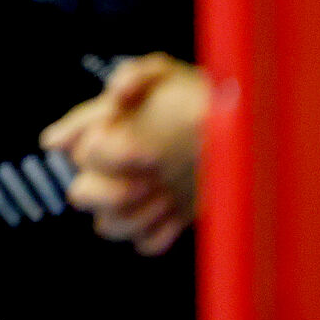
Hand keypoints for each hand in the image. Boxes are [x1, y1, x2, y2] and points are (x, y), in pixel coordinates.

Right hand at [41, 53, 208, 255]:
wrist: (238, 128)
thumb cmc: (197, 94)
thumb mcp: (165, 75)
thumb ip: (135, 75)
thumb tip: (114, 94)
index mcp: (104, 131)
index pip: (83, 152)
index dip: (108, 156)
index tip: (144, 151)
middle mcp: (112, 168)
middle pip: (81, 196)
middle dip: (109, 193)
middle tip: (145, 183)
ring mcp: (135, 197)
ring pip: (107, 226)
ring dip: (135, 216)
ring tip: (166, 197)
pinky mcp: (161, 220)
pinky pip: (144, 244)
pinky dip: (157, 233)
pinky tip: (176, 213)